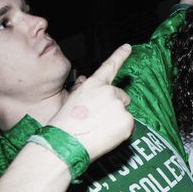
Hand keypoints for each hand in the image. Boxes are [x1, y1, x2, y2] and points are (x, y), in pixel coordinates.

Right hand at [48, 44, 133, 160]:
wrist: (65, 145)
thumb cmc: (64, 126)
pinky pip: (128, 126)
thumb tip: (84, 80)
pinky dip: (120, 132)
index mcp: (93, 85)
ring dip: (116, 120)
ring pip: (124, 112)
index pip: (110, 66)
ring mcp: (119, 106)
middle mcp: (109, 91)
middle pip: (122, 97)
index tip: (129, 46)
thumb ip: (82, 89)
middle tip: (99, 120)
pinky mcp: (127, 121)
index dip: (120, 55)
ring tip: (98, 130)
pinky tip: (105, 136)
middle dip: (114, 106)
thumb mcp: (70, 101)